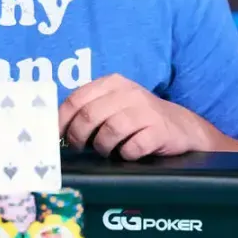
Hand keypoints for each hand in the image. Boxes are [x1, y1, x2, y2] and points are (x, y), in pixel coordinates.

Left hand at [58, 74, 212, 159]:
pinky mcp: (159, 130)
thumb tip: (56, 129)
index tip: (55, 136)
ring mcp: (145, 110)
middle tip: (79, 147)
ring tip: (107, 150)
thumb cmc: (138, 118)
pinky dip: (125, 154)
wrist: (182, 127)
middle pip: (89, 116)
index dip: (61, 120)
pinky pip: (132, 147)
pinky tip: (128, 152)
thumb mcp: (114, 104)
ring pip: (108, 132)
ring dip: (102, 147)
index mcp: (112, 83)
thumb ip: (89, 109)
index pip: (76, 98)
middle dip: (78, 136)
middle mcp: (128, 92)